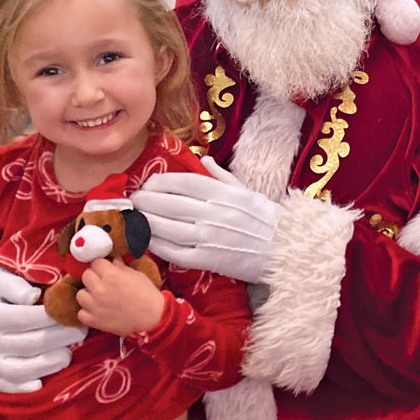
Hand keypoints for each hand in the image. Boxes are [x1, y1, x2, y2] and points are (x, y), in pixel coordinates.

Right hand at [0, 268, 86, 392]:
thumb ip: (15, 285)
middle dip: (59, 338)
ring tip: (70, 352)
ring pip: (22, 368)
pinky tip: (42, 382)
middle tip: (81, 330)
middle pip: (28, 344)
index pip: (23, 319)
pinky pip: (8, 384)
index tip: (72, 311)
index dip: (50, 317)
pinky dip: (25, 386)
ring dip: (50, 363)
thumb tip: (34, 297)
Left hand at [78, 260, 166, 335]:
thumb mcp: (136, 276)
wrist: (153, 319)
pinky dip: (87, 312)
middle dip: (94, 277)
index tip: (106, 269)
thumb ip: (121, 267)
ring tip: (97, 297)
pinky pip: (81, 313)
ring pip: (80, 294)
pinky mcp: (94, 321)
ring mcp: (95, 306)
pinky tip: (96, 311)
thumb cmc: (147, 295)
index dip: (102, 265)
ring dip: (88, 294)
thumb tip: (113, 261)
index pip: (96, 263)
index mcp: (111, 275)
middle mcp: (99, 289)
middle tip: (102, 282)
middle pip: (86, 276)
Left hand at [131, 156, 280, 283]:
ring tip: (134, 220)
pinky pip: (175, 252)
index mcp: (221, 193)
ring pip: (166, 228)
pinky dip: (158, 245)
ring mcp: (209, 237)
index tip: (146, 184)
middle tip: (133, 202)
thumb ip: (221, 175)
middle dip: (144, 201)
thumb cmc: (266, 219)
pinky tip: (148, 240)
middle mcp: (212, 212)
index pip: (180, 182)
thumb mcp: (246, 191)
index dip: (157, 182)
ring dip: (145, 222)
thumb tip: (202, 159)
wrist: (286, 249)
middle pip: (167, 203)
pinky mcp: (208, 259)